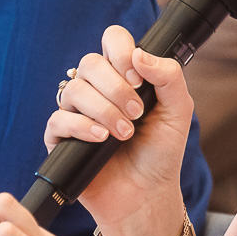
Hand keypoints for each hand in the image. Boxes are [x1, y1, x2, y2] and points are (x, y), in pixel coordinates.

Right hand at [48, 27, 197, 235]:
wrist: (147, 196)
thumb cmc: (161, 154)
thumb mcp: (178, 111)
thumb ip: (168, 76)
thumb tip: (139, 54)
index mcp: (123, 76)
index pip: (111, 40)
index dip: (120, 50)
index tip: (138, 77)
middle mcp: (97, 90)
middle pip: (90, 63)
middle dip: (116, 87)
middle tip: (136, 113)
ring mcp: (76, 113)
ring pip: (73, 90)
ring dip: (103, 110)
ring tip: (124, 134)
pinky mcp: (61, 139)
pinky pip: (58, 120)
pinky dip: (82, 127)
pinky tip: (102, 139)